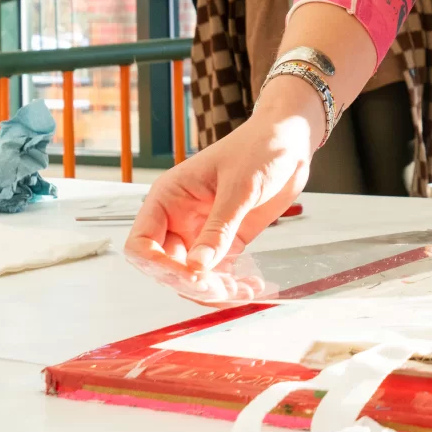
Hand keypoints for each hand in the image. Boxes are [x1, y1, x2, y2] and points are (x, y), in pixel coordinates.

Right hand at [123, 83, 320, 303]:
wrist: (289, 140)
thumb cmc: (259, 148)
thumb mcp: (240, 187)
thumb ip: (219, 228)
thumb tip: (197, 267)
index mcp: (169, 198)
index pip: (142, 243)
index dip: (157, 266)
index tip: (188, 276)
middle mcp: (180, 219)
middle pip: (167, 266)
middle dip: (191, 283)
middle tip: (221, 290)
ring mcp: (203, 231)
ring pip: (194, 274)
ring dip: (214, 289)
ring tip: (243, 291)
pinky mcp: (228, 240)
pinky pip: (220, 271)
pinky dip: (232, 283)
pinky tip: (252, 287)